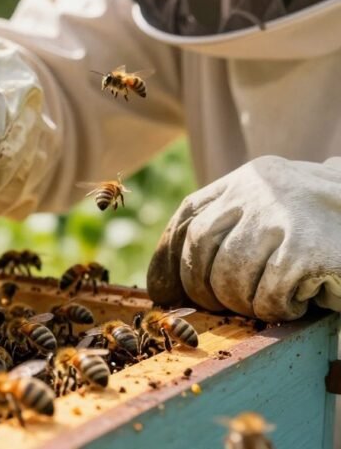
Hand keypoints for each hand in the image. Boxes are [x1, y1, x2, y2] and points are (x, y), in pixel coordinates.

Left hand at [147, 155, 340, 321]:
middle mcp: (261, 187)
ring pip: (229, 274)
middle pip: (199, 246)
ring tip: (269, 303)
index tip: (164, 291)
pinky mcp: (309, 248)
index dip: (167, 255)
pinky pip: (267, 295)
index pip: (190, 214)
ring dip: (243, 302)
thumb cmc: (334, 231)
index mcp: (250, 178)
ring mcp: (285, 215)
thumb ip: (236, 229)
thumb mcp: (280, 215)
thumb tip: (169, 280)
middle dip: (201, 287)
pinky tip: (302, 301)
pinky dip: (278, 308)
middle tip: (220, 309)